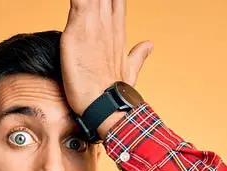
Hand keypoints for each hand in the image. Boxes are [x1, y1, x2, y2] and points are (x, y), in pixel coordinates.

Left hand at [60, 0, 153, 116]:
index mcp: (118, 30)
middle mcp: (108, 24)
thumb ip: (138, 55)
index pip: (116, 0)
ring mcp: (94, 24)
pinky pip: (77, 0)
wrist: (105, 104)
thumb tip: (149, 45)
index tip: (106, 2)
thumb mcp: (129, 71)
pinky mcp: (77, 29)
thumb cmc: (114, 92)